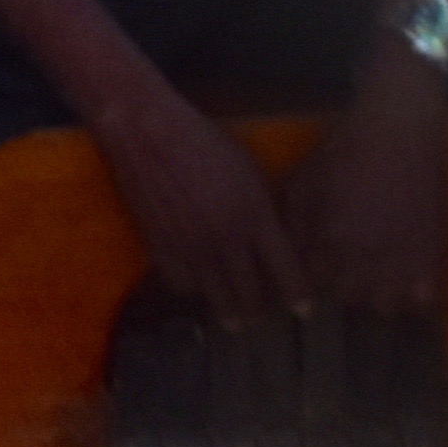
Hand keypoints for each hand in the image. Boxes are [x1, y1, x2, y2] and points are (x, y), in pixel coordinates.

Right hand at [94, 83, 309, 321]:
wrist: (144, 128)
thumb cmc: (201, 140)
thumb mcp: (246, 168)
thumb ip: (262, 208)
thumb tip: (275, 240)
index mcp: (254, 214)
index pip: (285, 269)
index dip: (297, 295)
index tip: (303, 310)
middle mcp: (226, 237)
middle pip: (250, 294)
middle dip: (260, 310)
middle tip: (262, 315)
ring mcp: (191, 246)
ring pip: (217, 298)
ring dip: (228, 310)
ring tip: (234, 319)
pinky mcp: (160, 246)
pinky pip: (182, 285)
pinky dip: (193, 289)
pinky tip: (198, 284)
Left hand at [277, 71, 447, 313]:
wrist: (400, 127)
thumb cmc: (347, 148)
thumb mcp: (306, 178)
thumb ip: (294, 221)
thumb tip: (289, 254)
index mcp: (331, 238)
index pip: (313, 282)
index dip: (312, 275)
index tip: (316, 267)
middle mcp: (366, 257)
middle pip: (348, 298)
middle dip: (342, 285)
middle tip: (345, 267)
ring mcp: (403, 260)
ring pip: (385, 305)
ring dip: (377, 294)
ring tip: (375, 274)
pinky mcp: (433, 256)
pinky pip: (421, 299)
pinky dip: (412, 294)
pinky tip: (405, 277)